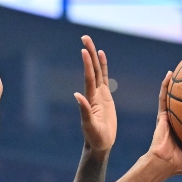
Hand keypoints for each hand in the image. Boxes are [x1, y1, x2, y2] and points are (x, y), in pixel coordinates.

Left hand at [74, 36, 116, 151]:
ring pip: (97, 71)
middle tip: (85, 37)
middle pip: (92, 69)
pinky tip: (101, 56)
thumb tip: (76, 96)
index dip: (87, 64)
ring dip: (94, 57)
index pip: (89, 78)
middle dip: (89, 54)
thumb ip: (84, 111)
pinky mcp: (105, 96)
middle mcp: (93, 94)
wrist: (100, 143)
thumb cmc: (95, 138)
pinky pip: (104, 78)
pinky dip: (102, 66)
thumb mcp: (90, 126)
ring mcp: (99, 94)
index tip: (84, 51)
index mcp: (91, 100)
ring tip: (91, 42)